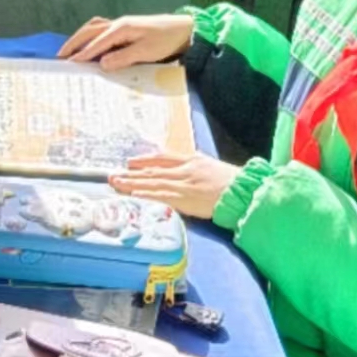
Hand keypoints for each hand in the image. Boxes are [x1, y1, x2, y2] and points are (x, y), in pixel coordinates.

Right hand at [59, 14, 194, 70]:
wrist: (184, 30)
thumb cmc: (166, 41)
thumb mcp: (145, 52)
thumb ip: (123, 58)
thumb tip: (101, 64)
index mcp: (122, 29)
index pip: (97, 42)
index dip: (82, 53)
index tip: (69, 64)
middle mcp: (118, 24)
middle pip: (90, 31)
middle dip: (74, 43)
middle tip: (60, 56)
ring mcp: (122, 25)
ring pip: (94, 28)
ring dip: (80, 38)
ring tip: (69, 50)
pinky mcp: (127, 29)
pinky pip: (102, 29)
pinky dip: (92, 36)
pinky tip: (90, 44)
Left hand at [109, 152, 240, 219]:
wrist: (244, 191)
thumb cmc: (232, 182)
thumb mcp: (211, 168)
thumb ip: (195, 168)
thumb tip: (182, 172)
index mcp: (192, 160)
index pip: (163, 158)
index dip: (145, 160)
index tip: (130, 163)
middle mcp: (184, 170)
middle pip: (153, 171)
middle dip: (132, 174)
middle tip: (113, 175)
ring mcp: (183, 184)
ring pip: (152, 183)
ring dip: (132, 184)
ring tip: (116, 184)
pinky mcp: (185, 199)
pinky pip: (160, 197)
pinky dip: (146, 196)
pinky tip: (133, 195)